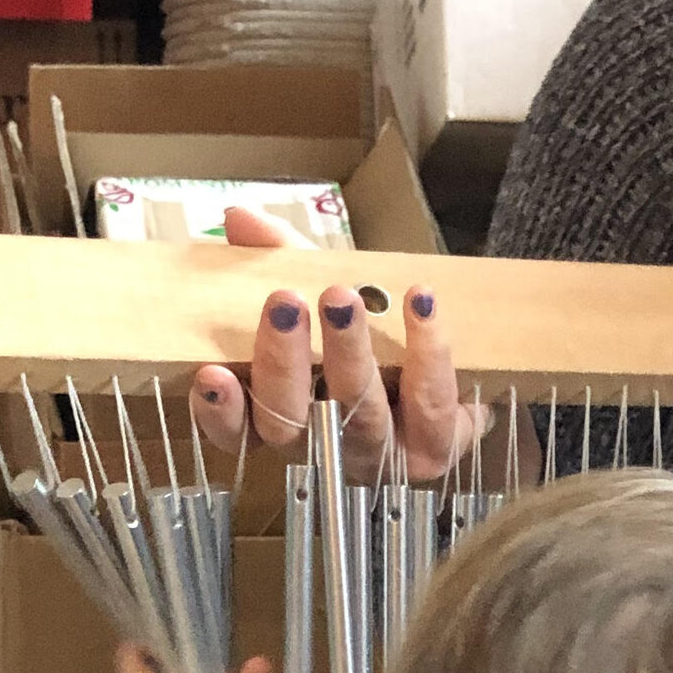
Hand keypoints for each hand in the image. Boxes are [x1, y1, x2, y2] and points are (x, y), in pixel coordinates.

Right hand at [190, 206, 482, 481]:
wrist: (461, 367)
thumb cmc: (372, 333)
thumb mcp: (320, 284)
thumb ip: (278, 256)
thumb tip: (240, 217)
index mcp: (283, 419)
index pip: (236, 433)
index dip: (220, 412)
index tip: (211, 373)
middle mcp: (325, 447)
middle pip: (291, 424)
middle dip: (282, 364)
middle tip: (283, 303)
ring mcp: (382, 455)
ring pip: (359, 416)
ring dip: (348, 354)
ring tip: (341, 298)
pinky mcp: (438, 449)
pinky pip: (431, 403)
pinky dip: (426, 350)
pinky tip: (418, 302)